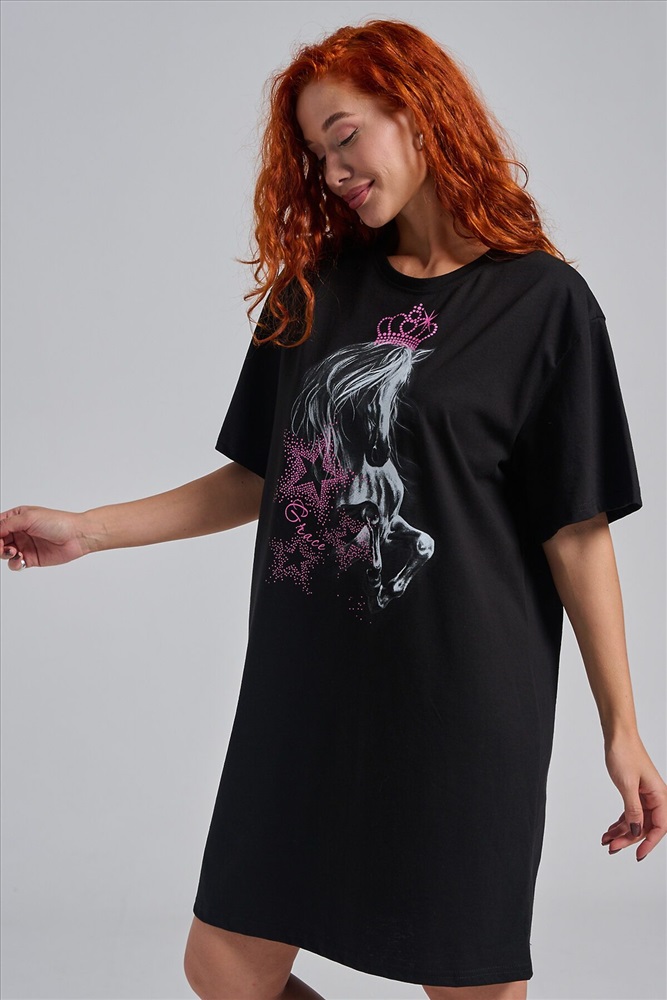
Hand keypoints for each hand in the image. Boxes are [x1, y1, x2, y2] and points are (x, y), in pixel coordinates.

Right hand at [0, 506, 90, 569]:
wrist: (76, 536)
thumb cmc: (57, 522)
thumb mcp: (28, 518)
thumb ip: (7, 524)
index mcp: (17, 518)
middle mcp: (19, 532)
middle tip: (2, 547)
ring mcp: (25, 545)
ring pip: (4, 553)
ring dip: (4, 554)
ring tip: (13, 551)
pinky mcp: (31, 558)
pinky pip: (15, 564)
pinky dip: (14, 563)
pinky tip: (21, 558)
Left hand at [601, 732, 666, 860]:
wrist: (618, 736)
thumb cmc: (625, 753)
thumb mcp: (627, 785)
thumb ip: (633, 809)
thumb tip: (635, 830)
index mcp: (659, 795)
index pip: (659, 826)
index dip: (649, 842)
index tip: (637, 854)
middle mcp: (655, 797)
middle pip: (645, 826)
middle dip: (628, 839)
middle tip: (612, 848)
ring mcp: (645, 796)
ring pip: (636, 821)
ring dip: (622, 832)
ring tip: (606, 841)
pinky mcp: (635, 792)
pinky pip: (630, 813)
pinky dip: (620, 822)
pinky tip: (609, 830)